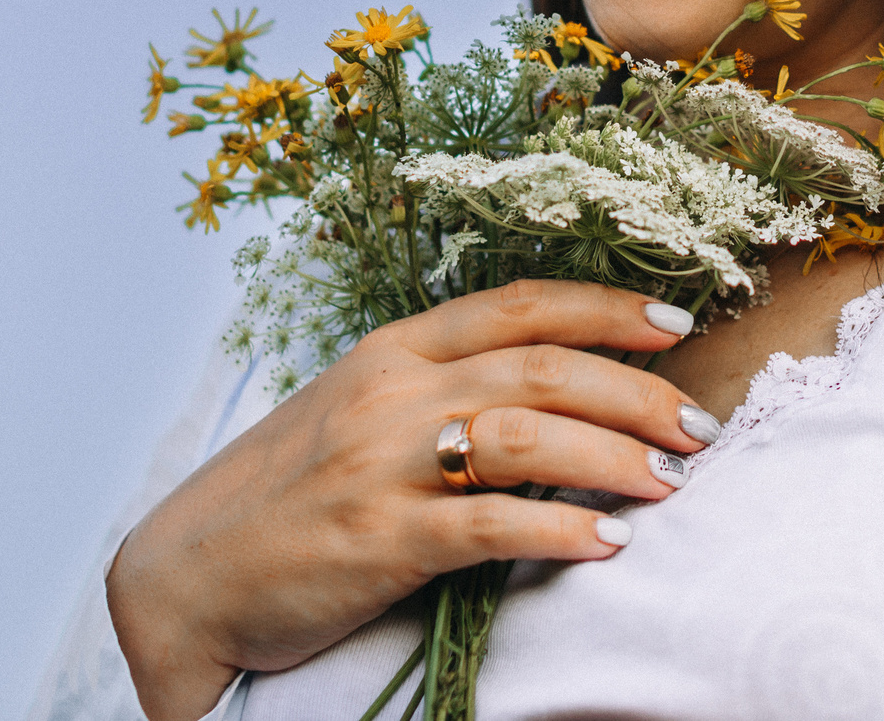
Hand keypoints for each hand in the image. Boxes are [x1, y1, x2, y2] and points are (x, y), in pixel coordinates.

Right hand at [106, 280, 713, 720]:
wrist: (184, 578)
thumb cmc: (281, 498)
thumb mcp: (356, 416)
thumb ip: (438, 393)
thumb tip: (548, 394)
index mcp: (391, 351)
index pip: (518, 305)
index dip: (606, 307)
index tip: (676, 324)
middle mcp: (391, 393)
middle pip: (544, 368)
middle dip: (638, 392)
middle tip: (700, 426)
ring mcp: (383, 464)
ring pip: (529, 436)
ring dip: (616, 456)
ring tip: (672, 481)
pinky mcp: (380, 540)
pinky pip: (490, 525)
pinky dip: (561, 529)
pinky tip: (608, 543)